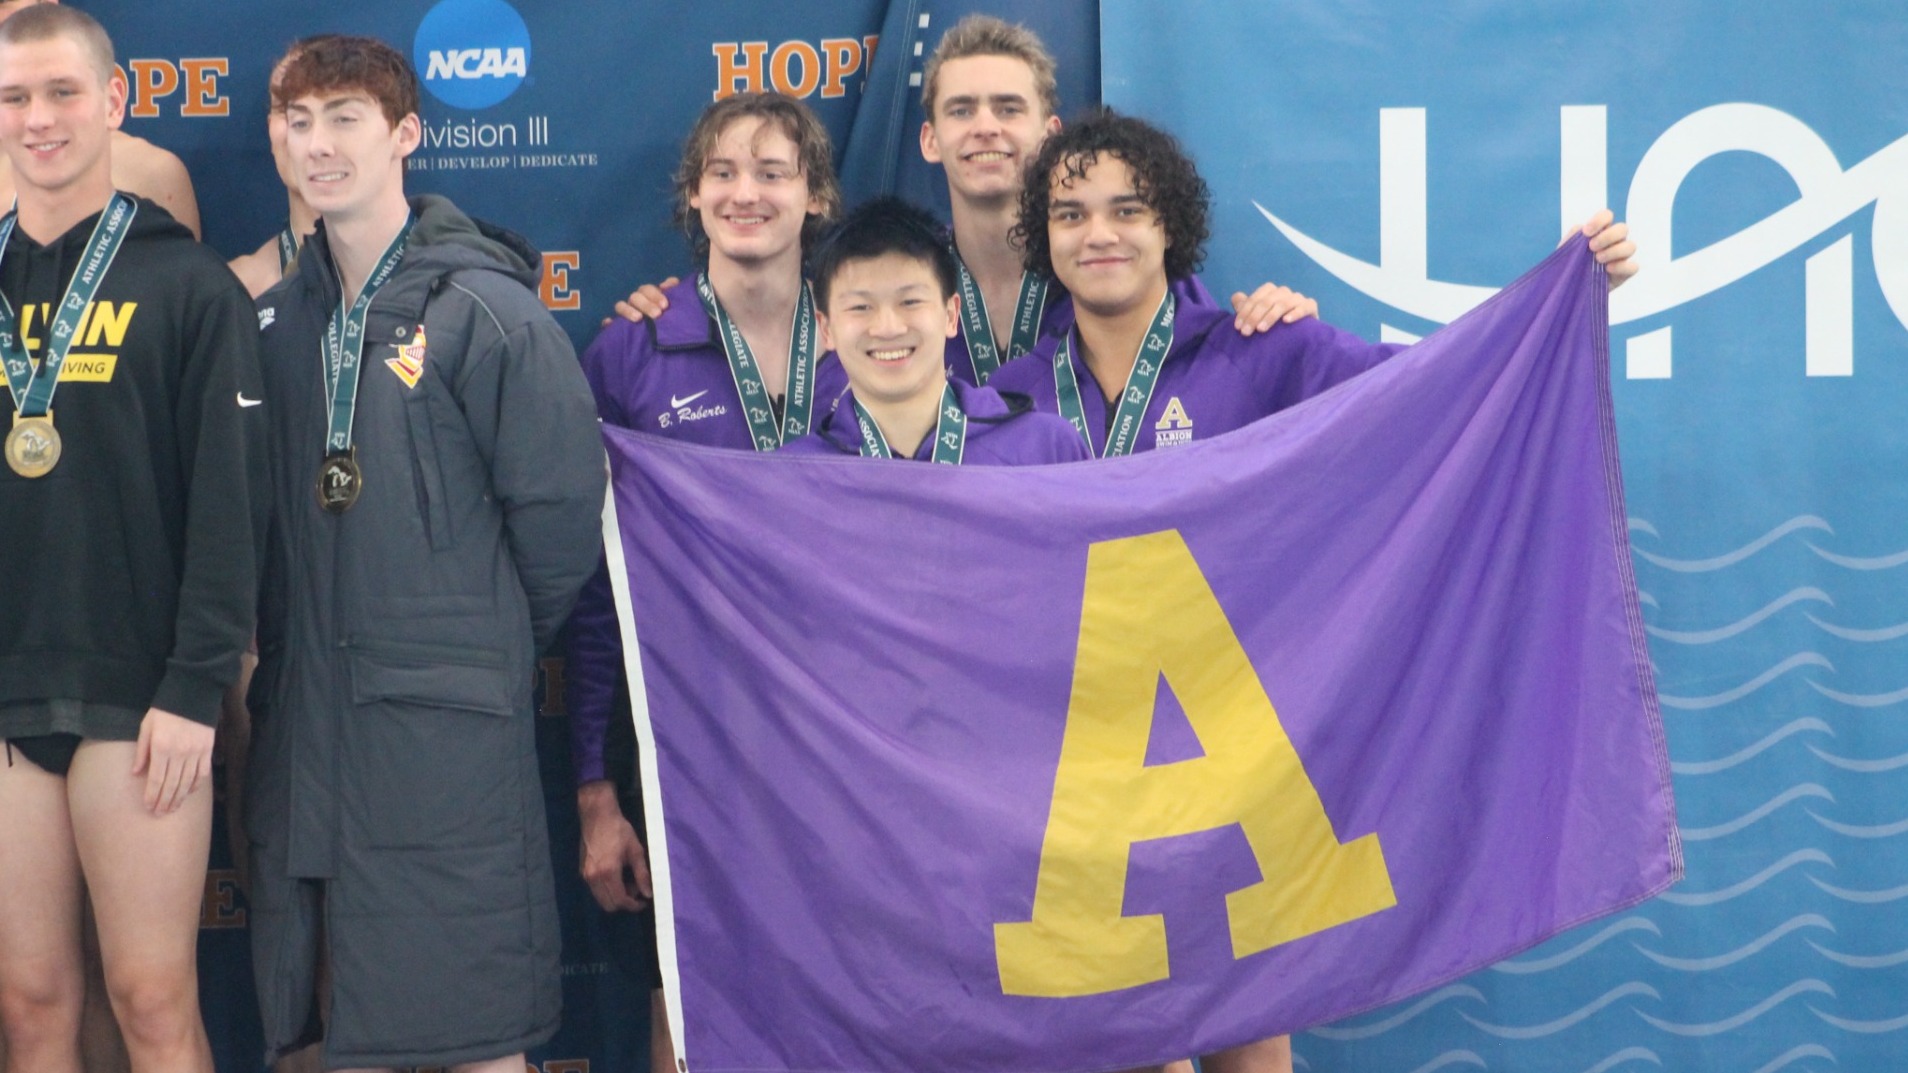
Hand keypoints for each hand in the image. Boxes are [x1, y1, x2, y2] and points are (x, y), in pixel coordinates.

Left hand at [133, 707, 214, 814]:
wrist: (192, 694)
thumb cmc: (164, 711)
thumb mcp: (146, 727)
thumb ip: (141, 751)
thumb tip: (136, 773)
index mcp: (161, 748)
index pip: (156, 779)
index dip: (152, 795)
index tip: (149, 807)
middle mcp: (179, 753)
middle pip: (171, 784)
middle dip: (164, 801)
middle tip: (159, 814)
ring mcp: (195, 753)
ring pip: (187, 782)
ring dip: (179, 798)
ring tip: (172, 808)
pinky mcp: (207, 750)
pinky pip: (202, 773)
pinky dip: (195, 786)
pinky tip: (188, 793)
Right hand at [578, 780, 652, 911]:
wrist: (597, 816)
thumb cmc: (619, 830)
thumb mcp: (636, 851)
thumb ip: (642, 874)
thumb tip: (648, 894)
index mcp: (608, 872)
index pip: (620, 900)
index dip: (633, 905)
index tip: (644, 901)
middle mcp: (594, 878)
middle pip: (608, 905)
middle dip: (624, 903)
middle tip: (636, 889)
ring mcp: (586, 875)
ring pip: (601, 899)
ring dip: (615, 897)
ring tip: (627, 881)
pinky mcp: (582, 871)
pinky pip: (595, 890)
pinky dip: (607, 890)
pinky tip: (617, 876)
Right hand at [602, 277, 679, 326]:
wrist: (671, 347)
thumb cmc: (674, 323)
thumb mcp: (678, 308)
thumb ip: (676, 292)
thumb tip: (669, 284)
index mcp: (650, 297)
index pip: (648, 290)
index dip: (655, 295)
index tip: (665, 305)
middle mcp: (636, 304)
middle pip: (635, 297)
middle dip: (646, 304)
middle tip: (657, 315)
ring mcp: (626, 315)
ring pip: (620, 306)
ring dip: (628, 310)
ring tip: (638, 319)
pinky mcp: (617, 328)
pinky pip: (608, 323)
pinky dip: (608, 322)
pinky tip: (609, 323)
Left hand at [1230, 282, 1317, 335]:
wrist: (1298, 337)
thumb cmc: (1273, 327)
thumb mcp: (1257, 317)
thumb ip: (1246, 307)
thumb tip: (1236, 297)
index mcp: (1270, 292)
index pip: (1256, 298)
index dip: (1245, 311)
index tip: (1238, 327)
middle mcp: (1284, 292)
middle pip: (1268, 300)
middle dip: (1254, 316)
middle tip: (1246, 332)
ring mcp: (1298, 298)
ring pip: (1284, 303)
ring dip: (1271, 316)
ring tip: (1261, 329)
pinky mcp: (1311, 307)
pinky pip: (1305, 306)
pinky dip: (1296, 313)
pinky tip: (1286, 321)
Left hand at [1573, 209, 1637, 290]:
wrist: (1568, 287)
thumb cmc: (1569, 264)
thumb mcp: (1566, 249)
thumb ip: (1573, 236)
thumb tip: (1581, 229)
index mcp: (1600, 231)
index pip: (1607, 216)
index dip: (1599, 220)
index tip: (1586, 232)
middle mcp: (1614, 241)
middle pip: (1623, 229)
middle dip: (1607, 236)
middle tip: (1592, 247)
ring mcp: (1621, 257)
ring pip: (1630, 246)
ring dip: (1614, 251)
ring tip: (1598, 259)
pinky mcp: (1624, 273)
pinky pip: (1633, 266)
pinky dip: (1622, 266)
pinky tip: (1608, 269)